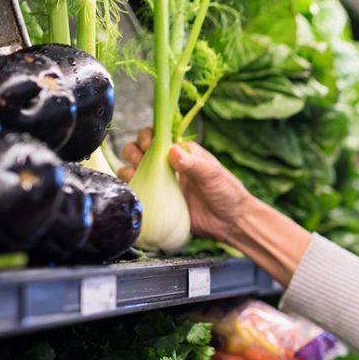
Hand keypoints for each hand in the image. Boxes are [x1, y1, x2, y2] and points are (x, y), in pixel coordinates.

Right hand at [121, 128, 251, 245]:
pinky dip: (131, 187)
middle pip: (141, 150)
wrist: (231, 223)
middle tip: (140, 158)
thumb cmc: (228, 193)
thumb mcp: (213, 175)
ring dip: (127, 167)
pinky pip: (139, 191)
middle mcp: (169, 166)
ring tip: (132, 173)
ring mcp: (163, 183)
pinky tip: (133, 188)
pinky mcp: (160, 201)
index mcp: (183, 153)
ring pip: (135, 169)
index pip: (158, 136)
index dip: (148, 136)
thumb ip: (193, 163)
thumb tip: (172, 150)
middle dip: (134, 150)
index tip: (148, 144)